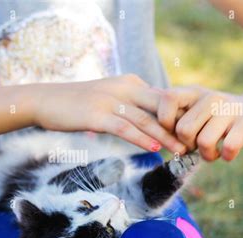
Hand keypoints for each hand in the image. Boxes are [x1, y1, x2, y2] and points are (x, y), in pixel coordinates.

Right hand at [31, 75, 186, 153]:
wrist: (46, 100)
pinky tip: (155, 147)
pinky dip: (142, 138)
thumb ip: (128, 105)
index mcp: (129, 83)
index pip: (161, 98)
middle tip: (196, 142)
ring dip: (166, 136)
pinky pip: (125, 128)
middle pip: (160, 107)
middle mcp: (123, 88)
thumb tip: (146, 122)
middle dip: (179, 126)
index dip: (179, 115)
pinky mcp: (97, 115)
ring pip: (145, 119)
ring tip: (182, 150)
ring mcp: (110, 101)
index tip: (193, 132)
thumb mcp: (107, 98)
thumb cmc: (77, 103)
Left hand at [157, 86, 242, 160]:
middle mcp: (211, 98)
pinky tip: (228, 154)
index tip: (173, 134)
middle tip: (196, 148)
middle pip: (183, 130)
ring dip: (207, 155)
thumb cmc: (221, 116)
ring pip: (204, 142)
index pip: (168, 99)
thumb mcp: (197, 109)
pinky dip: (226, 155)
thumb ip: (174, 111)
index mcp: (194, 93)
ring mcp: (230, 109)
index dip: (164, 121)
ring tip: (213, 153)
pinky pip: (228, 146)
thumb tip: (145, 106)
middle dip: (187, 146)